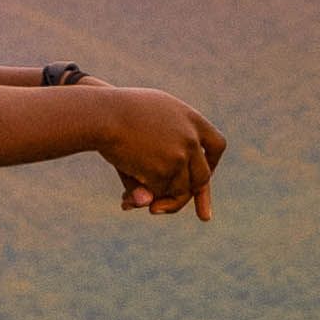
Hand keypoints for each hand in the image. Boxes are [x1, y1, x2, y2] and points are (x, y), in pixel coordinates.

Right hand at [96, 86, 224, 219]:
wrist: (103, 114)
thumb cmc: (117, 115)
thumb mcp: (145, 124)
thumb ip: (152, 158)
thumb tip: (145, 203)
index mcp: (191, 118)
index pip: (216, 144)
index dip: (211, 163)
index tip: (202, 177)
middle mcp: (190, 137)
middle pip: (202, 175)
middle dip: (192, 195)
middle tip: (170, 204)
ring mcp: (179, 155)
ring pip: (181, 190)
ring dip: (164, 200)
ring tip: (145, 203)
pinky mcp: (164, 171)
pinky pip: (160, 194)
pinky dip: (144, 200)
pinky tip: (125, 199)